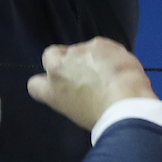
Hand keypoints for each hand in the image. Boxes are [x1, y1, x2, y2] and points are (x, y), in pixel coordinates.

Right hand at [27, 39, 156, 129]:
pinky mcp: (99, 43)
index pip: (36, 83)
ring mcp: (79, 51)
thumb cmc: (101, 118)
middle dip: (66, 62)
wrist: (126, 102)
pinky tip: (119, 66)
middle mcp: (59, 66)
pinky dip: (107, 54)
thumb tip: (78, 91)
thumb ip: (70, 97)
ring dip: (89, 57)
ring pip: (79, 50)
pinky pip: (100, 47)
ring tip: (107, 72)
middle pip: (53, 56)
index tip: (62, 86)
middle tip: (85, 75)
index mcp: (51, 90)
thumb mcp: (76, 113)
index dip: (48, 83)